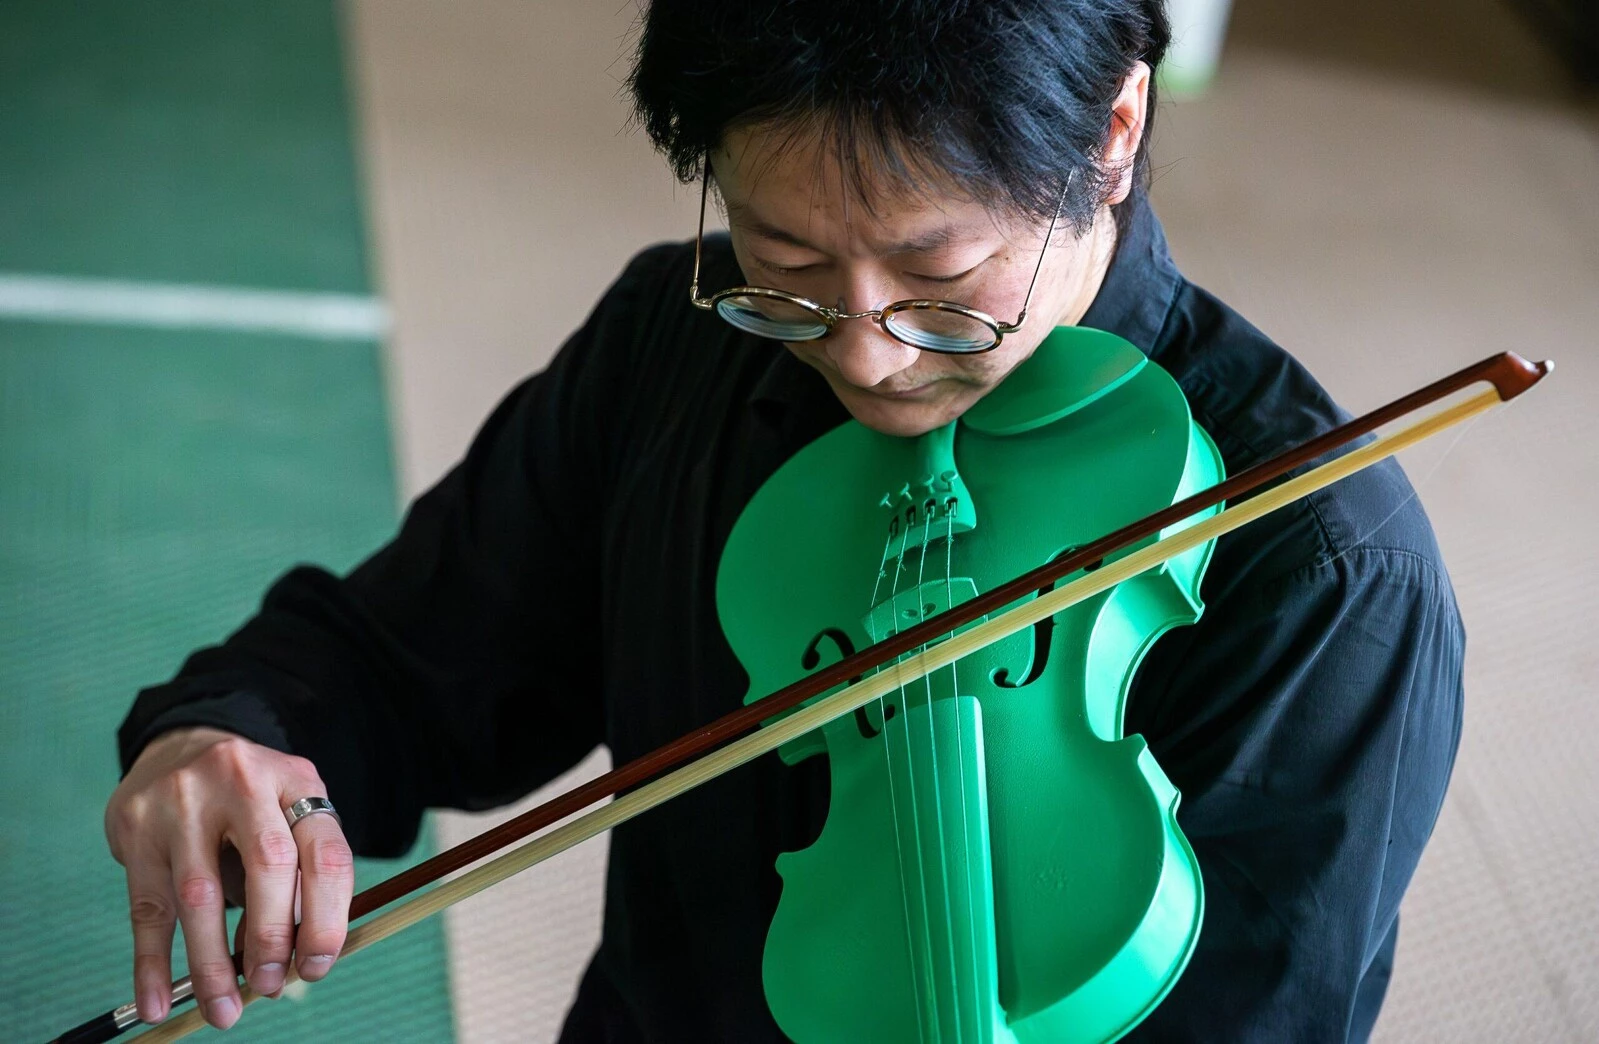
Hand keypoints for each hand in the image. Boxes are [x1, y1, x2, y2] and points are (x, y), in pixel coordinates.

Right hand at [104, 728, 353, 1028]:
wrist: (182, 745)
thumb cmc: (250, 799)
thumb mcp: (287, 814)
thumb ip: (297, 874)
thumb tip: (293, 958)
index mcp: (295, 779)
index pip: (325, 853)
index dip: (327, 917)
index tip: (319, 965)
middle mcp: (241, 781)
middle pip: (268, 867)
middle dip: (273, 938)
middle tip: (271, 987)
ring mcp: (183, 800)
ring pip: (201, 895)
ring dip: (213, 964)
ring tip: (223, 1012)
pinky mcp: (137, 826)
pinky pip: (145, 907)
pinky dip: (152, 963)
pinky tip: (159, 1002)